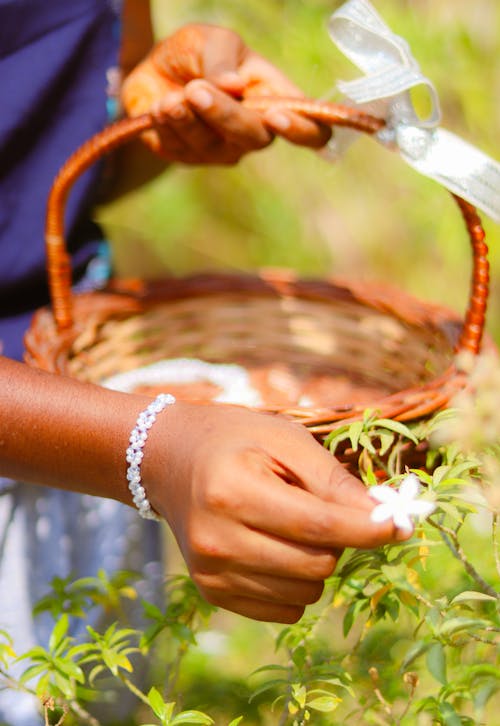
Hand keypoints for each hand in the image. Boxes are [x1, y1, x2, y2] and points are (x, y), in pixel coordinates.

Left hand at [121, 23, 330, 163]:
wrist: (153, 68)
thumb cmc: (198, 53)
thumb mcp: (212, 39)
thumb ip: (222, 58)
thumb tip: (233, 86)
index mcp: (275, 99)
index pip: (312, 130)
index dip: (303, 131)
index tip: (277, 115)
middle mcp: (255, 132)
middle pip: (255, 139)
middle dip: (224, 114)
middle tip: (195, 89)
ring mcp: (222, 150)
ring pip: (212, 145)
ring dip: (186, 117)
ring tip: (169, 96)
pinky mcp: (189, 157)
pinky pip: (180, 149)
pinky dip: (166, 124)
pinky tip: (158, 105)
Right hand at [145, 402, 406, 622]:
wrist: (170, 460)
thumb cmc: (234, 439)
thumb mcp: (284, 438)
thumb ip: (332, 479)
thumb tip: (385, 518)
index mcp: (232, 492)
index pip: (317, 526)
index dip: (367, 529)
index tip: (401, 525)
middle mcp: (216, 540)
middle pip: (316, 564)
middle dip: (340, 541)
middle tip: (330, 512)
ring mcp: (211, 573)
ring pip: (305, 592)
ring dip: (319, 562)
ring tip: (293, 525)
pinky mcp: (213, 593)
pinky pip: (285, 609)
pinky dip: (297, 583)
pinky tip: (278, 547)